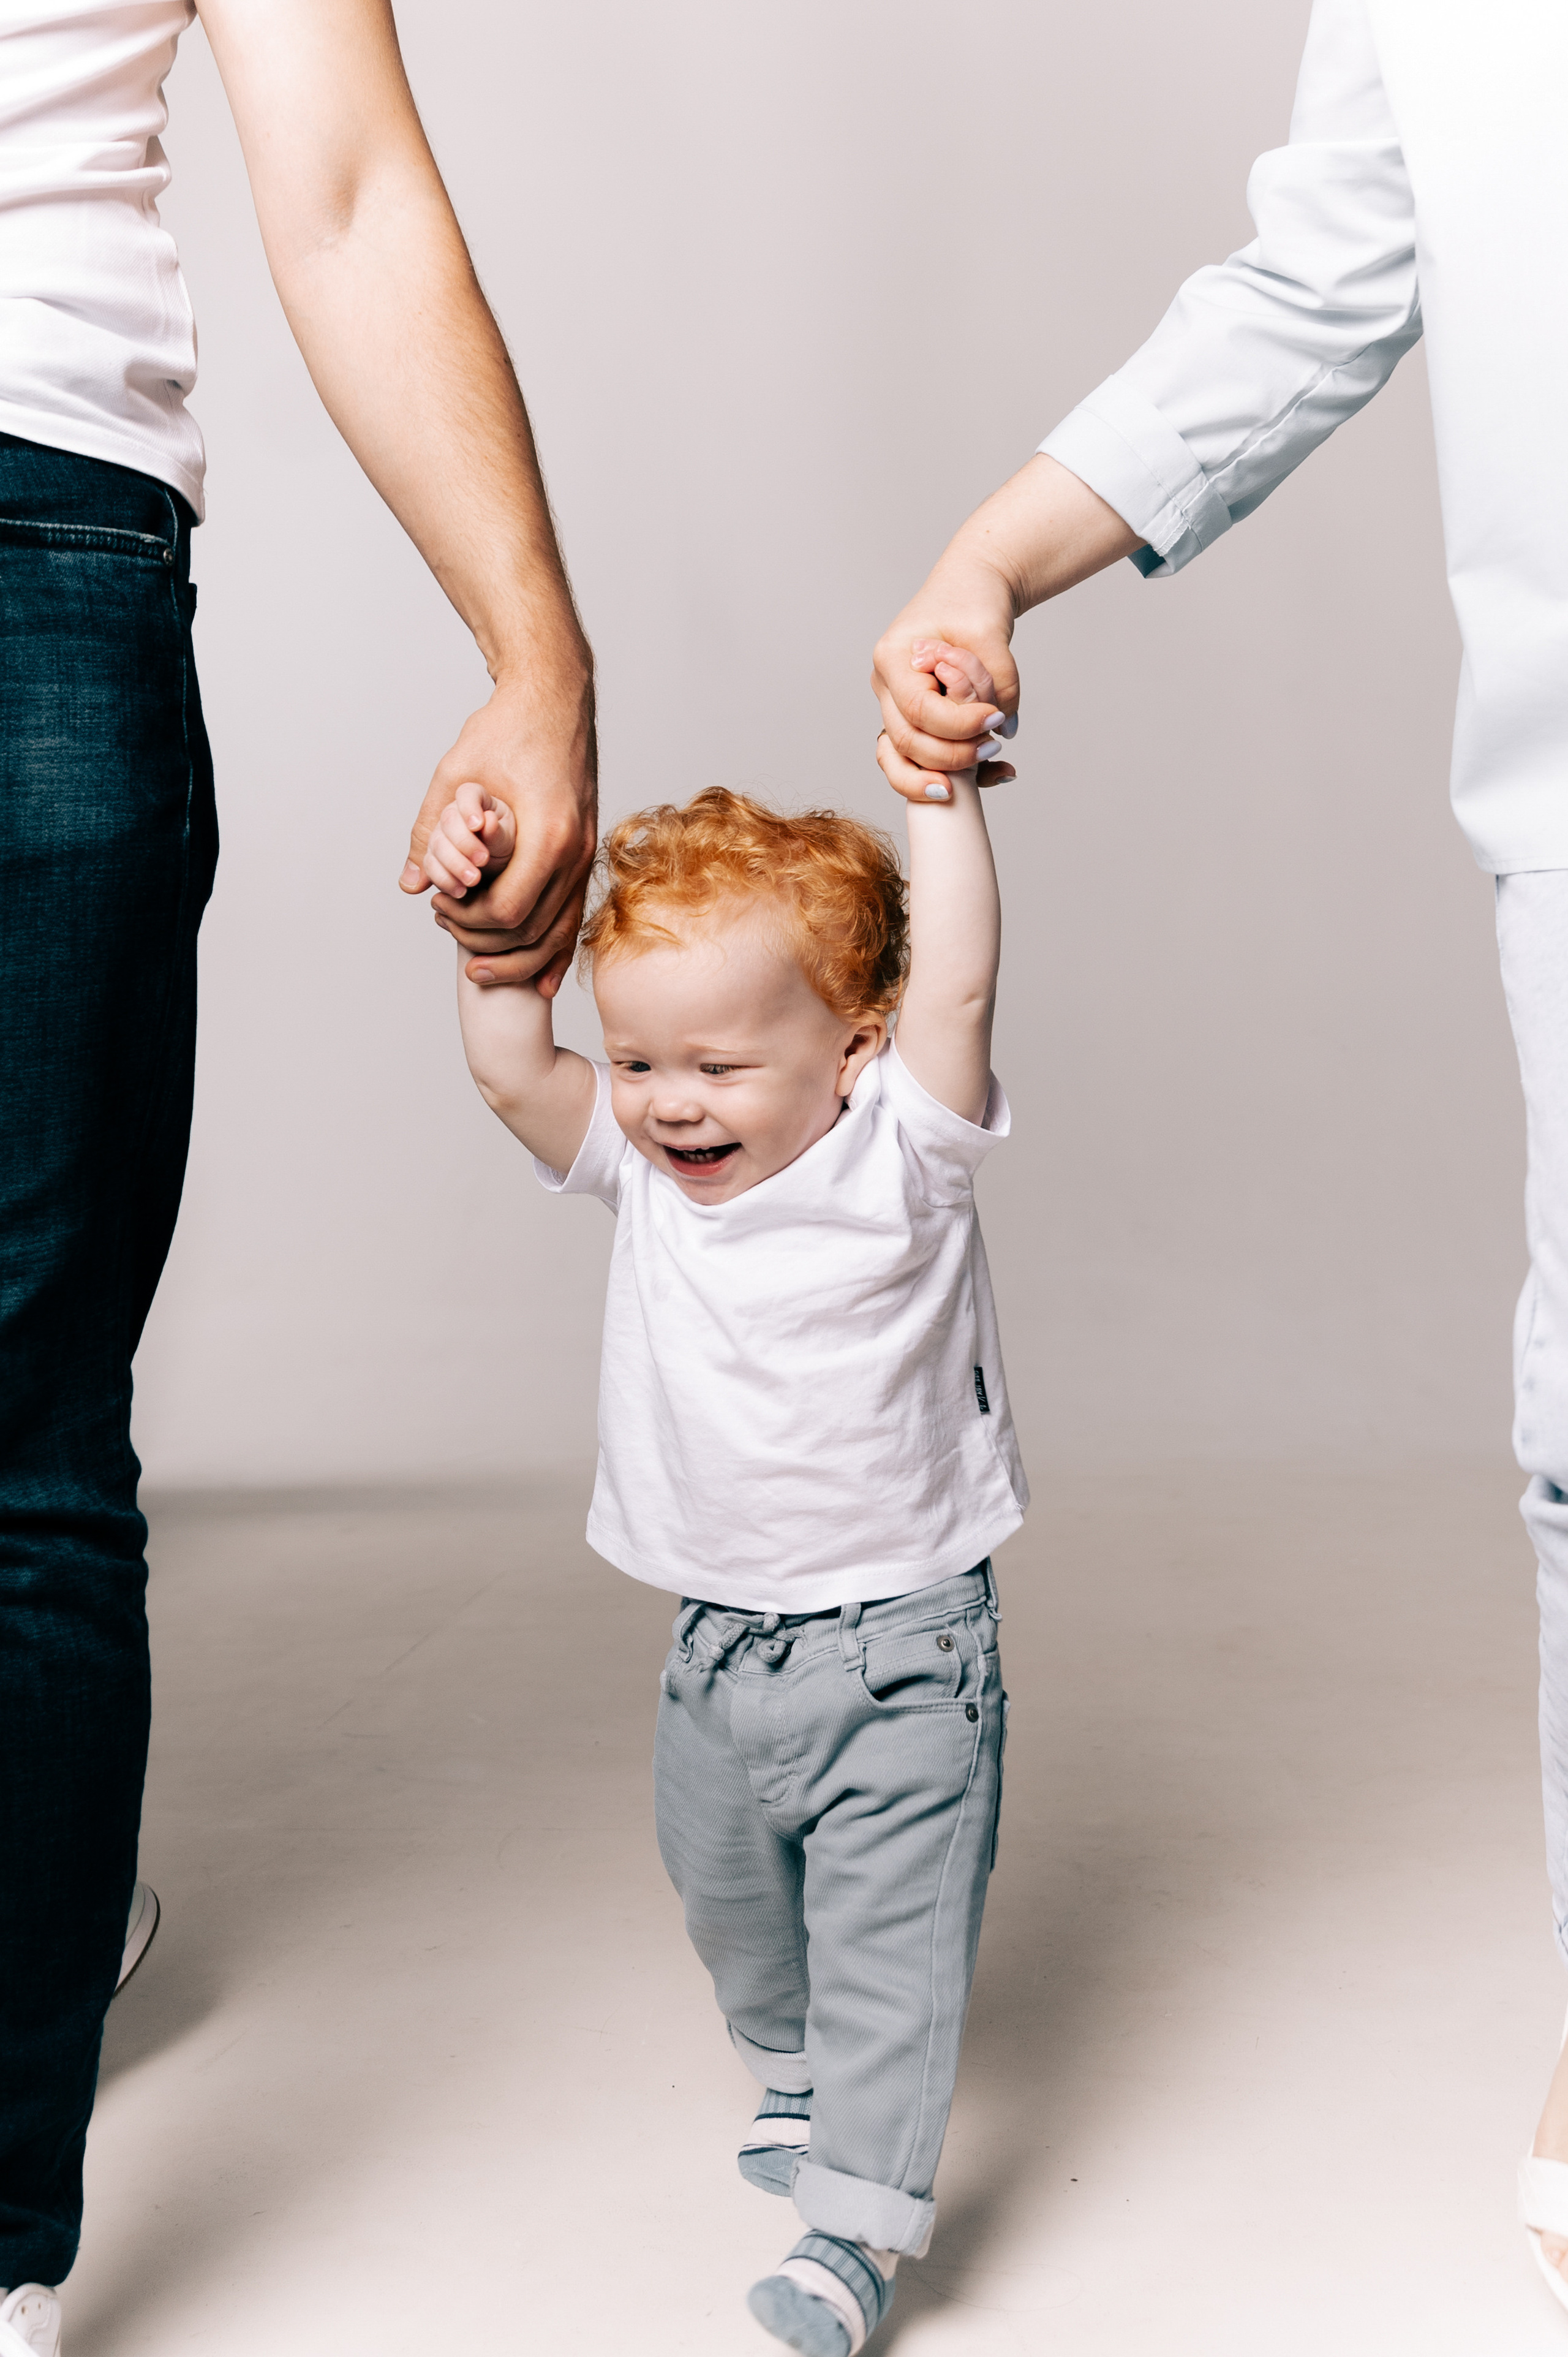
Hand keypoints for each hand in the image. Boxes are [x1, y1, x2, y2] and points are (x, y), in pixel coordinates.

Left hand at [401, 654, 596, 998]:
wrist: (556, 695)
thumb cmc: (507, 727)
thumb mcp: (455, 775)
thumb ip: (429, 833)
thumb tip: (411, 884)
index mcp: (548, 834)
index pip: (509, 910)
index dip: (468, 920)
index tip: (439, 906)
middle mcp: (576, 852)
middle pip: (534, 931)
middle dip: (487, 943)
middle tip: (446, 928)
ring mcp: (586, 855)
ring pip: (558, 933)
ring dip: (518, 956)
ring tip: (478, 963)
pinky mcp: (586, 854)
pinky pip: (574, 917)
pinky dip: (556, 951)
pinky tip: (541, 980)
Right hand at [421, 781, 516, 898]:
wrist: (503, 873)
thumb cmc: (509, 848)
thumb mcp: (510, 839)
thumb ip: (498, 832)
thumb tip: (488, 822)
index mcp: (476, 799)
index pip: (467, 793)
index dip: (469, 807)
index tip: (477, 825)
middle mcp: (454, 814)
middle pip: (448, 820)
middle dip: (464, 843)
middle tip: (483, 861)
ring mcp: (441, 835)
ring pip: (436, 844)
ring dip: (453, 864)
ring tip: (473, 880)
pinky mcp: (434, 858)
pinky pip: (430, 866)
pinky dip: (443, 879)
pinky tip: (459, 890)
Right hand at [872, 560, 1019, 803]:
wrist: (970, 588)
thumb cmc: (972, 600)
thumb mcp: (990, 633)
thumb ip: (1000, 681)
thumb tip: (1005, 730)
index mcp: (892, 658)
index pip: (918, 709)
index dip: (957, 724)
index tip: (995, 718)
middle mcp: (886, 686)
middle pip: (906, 741)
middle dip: (951, 753)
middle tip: (994, 744)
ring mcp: (896, 705)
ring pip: (907, 757)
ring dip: (948, 768)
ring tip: (992, 757)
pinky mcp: (916, 719)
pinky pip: (925, 757)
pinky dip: (956, 771)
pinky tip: (995, 773)